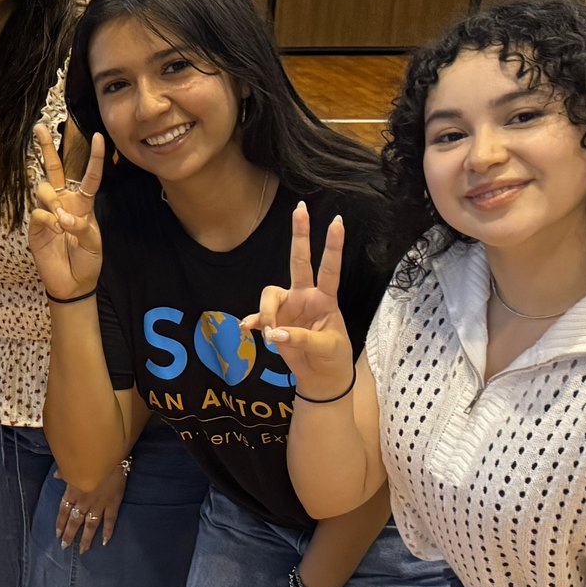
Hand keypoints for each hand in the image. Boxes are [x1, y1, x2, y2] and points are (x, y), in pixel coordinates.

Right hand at [25, 122, 104, 300]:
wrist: (72, 283)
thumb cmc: (88, 260)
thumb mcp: (94, 243)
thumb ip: (82, 227)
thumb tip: (62, 216)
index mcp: (83, 204)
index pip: (89, 176)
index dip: (95, 158)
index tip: (98, 137)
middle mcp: (64, 203)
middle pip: (55, 170)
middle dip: (46, 149)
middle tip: (39, 128)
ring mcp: (48, 212)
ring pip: (44, 188)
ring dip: (52, 198)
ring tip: (61, 220)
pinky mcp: (35, 225)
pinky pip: (38, 211)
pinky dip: (47, 218)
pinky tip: (54, 230)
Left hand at [54, 462, 125, 550]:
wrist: (107, 456)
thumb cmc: (88, 456)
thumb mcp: (72, 462)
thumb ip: (64, 472)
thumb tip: (56, 476)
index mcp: (73, 491)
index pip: (63, 510)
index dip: (60, 523)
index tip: (57, 534)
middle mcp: (84, 501)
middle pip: (75, 521)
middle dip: (70, 535)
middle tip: (66, 547)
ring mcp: (99, 504)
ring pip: (91, 525)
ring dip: (86, 538)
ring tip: (83, 550)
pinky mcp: (113, 503)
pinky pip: (110, 520)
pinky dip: (108, 531)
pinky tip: (105, 542)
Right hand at [243, 201, 354, 400]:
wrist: (321, 378)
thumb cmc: (332, 358)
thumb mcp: (326, 348)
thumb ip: (302, 339)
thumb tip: (276, 333)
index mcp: (325, 299)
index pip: (329, 268)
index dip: (333, 246)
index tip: (337, 221)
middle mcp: (305, 297)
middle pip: (299, 261)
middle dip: (299, 235)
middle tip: (299, 208)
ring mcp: (288, 308)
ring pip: (269, 294)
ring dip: (267, 312)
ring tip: (272, 336)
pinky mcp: (274, 323)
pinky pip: (258, 317)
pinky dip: (253, 323)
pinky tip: (248, 329)